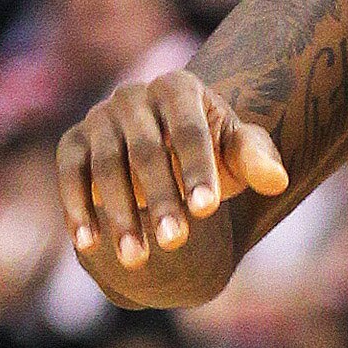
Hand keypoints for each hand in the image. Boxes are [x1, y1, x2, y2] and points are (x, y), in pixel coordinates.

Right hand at [55, 71, 287, 306]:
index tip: (207, 211)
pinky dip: (76, 207)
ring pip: (106, 166)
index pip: (189, 130)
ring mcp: (99, 116)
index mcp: (179, 88)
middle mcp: (134, 95)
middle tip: (175, 242)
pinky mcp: (73, 141)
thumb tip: (277, 180)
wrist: (168, 149)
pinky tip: (87, 244)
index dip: (197, 169)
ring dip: (120, 214)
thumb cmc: (212, 153)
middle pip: (146, 150)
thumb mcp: (239, 152)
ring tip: (136, 259)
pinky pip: (69, 173)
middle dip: (161, 198)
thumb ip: (257, 159)